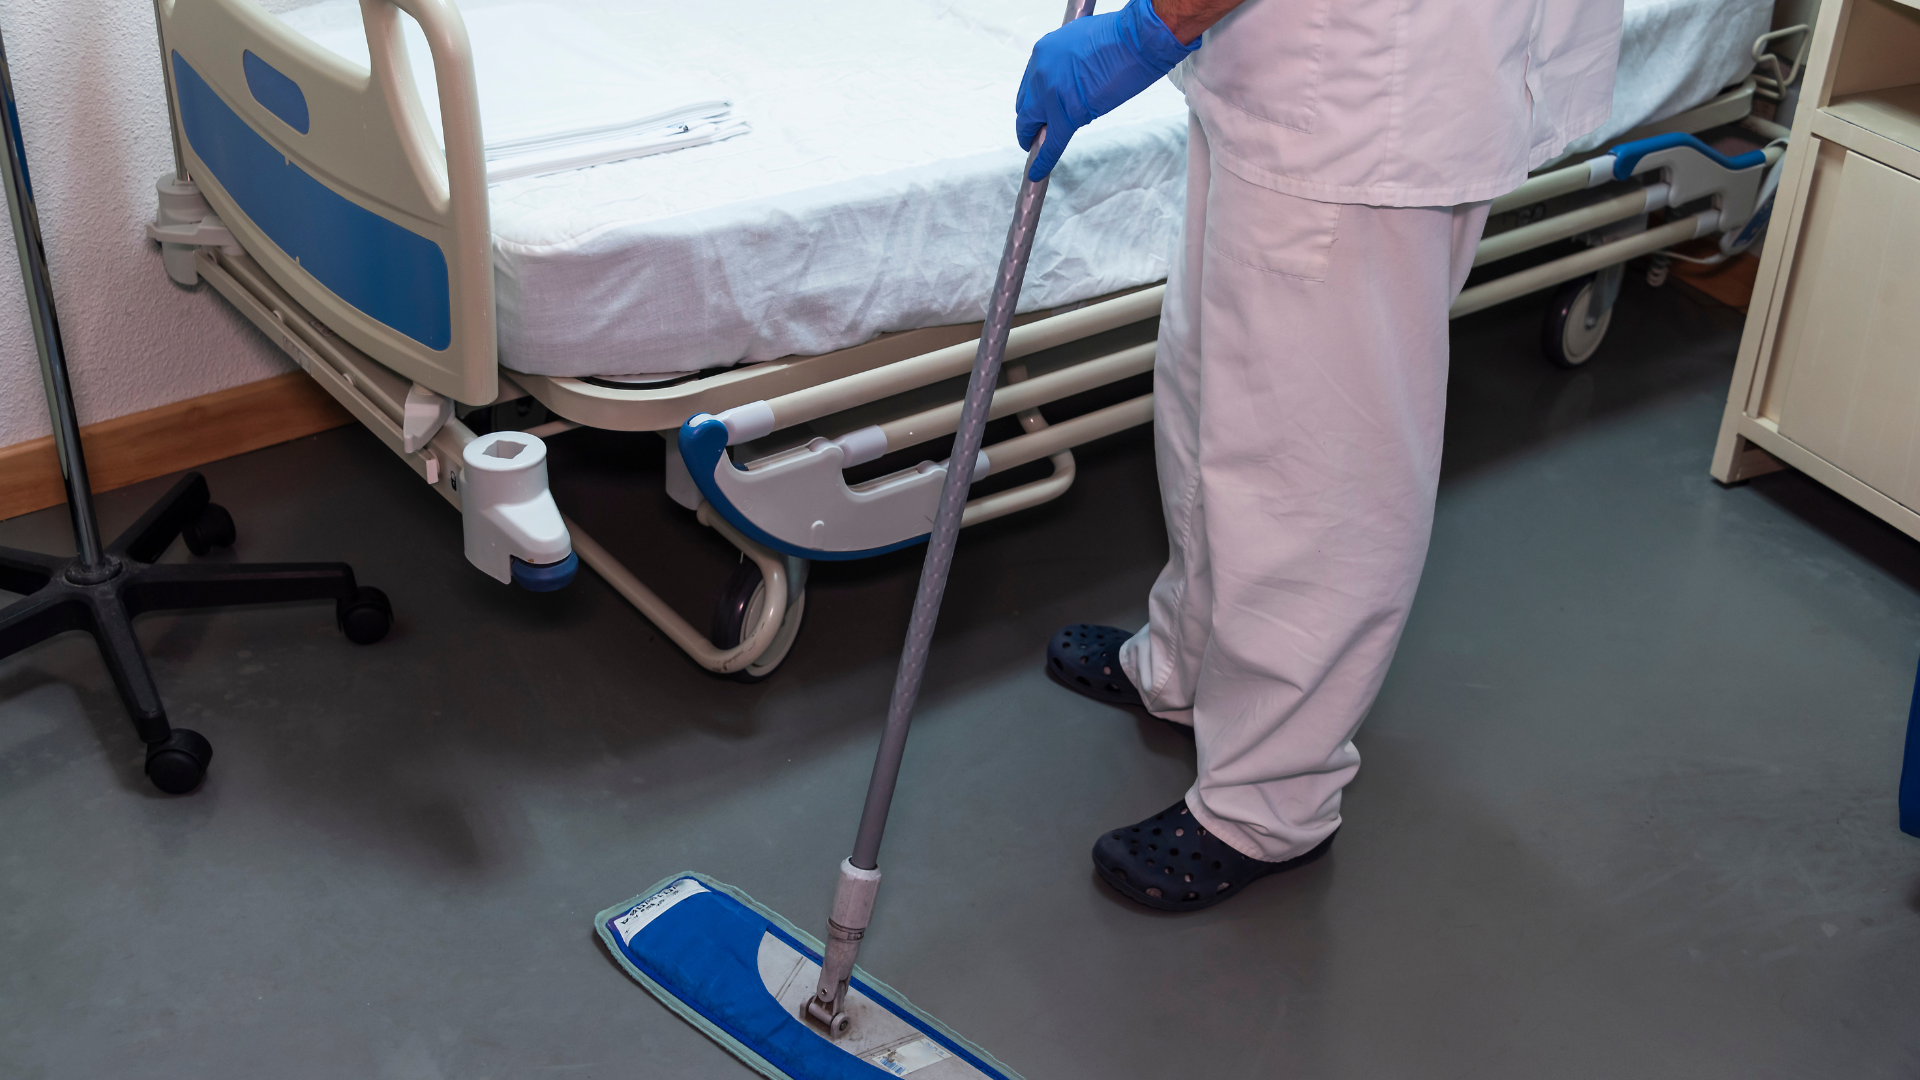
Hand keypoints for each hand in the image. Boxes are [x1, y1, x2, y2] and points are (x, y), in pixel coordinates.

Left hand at [1015, 0, 1199, 181]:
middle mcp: (1040, 72)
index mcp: (1043, 51)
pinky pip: (1050, 144)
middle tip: (1034, 134)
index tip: (1039, 111)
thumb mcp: (1080, 39)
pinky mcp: (1067, 114)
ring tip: (1036, 150)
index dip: (1035, 102)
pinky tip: (1037, 172)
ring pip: (1031, 126)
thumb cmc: (1120, 35)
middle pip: (1025, 106)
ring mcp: (1050, 94)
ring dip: (1034, 140)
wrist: (1136, 40)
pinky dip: (1043, 161)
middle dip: (1029, 122)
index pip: (1030, 84)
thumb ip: (1068, 61)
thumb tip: (1071, 80)